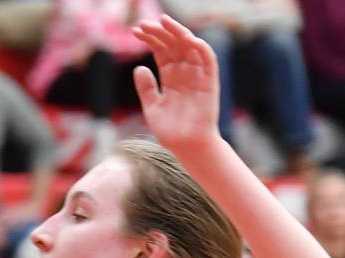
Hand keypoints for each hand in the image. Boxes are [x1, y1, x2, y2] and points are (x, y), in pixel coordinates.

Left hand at [132, 16, 221, 154]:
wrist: (187, 147)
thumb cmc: (171, 131)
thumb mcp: (152, 108)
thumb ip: (146, 88)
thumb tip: (139, 68)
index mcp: (170, 76)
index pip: (161, 50)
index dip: (150, 39)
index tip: (135, 31)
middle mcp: (184, 72)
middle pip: (173, 44)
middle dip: (160, 32)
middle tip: (145, 24)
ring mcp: (197, 75)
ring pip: (190, 46)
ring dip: (178, 33)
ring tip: (164, 23)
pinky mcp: (209, 82)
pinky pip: (207, 60)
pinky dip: (200, 48)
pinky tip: (188, 39)